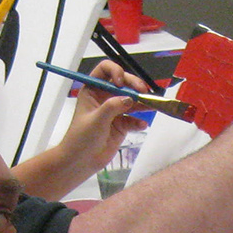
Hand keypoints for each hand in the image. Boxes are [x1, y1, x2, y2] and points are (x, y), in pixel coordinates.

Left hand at [53, 61, 148, 180]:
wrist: (81, 161)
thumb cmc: (81, 138)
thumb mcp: (96, 119)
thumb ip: (113, 106)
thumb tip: (130, 98)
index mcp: (93, 90)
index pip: (105, 70)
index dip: (115, 71)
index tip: (122, 82)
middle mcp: (104, 97)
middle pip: (123, 83)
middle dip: (134, 86)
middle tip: (143, 91)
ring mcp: (114, 111)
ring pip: (132, 100)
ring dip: (142, 102)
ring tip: (151, 105)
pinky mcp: (121, 125)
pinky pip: (134, 119)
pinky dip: (139, 121)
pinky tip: (141, 125)